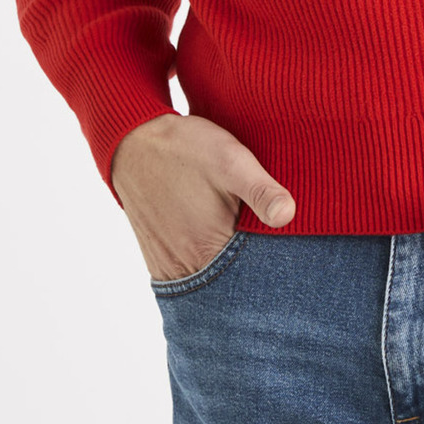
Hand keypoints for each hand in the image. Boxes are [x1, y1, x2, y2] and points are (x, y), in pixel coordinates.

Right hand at [111, 111, 293, 280]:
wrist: (132, 141)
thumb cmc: (184, 149)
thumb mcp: (231, 160)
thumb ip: (261, 190)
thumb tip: (288, 216)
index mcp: (209, 250)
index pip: (254, 277)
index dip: (275, 267)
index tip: (291, 257)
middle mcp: (186, 268)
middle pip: (233, 283)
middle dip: (255, 271)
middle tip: (273, 249)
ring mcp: (169, 266)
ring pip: (213, 279)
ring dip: (232, 268)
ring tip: (245, 241)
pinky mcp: (159, 256)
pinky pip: (192, 271)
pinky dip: (210, 262)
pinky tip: (220, 239)